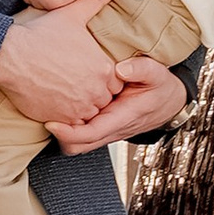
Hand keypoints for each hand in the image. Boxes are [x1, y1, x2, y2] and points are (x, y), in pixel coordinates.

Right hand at [0, 0, 123, 130]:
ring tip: (67, 92)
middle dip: (95, 92)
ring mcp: (78, 108)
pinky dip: (68, 117)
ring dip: (83, 106)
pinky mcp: (60, 120)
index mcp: (103, 68)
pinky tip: (57, 101)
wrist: (11, 56)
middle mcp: (95, 91)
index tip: (88, 70)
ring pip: (90, 113)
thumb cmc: (41, 35)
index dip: (103, 76)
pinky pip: (73, 126)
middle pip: (104, 98)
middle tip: (77, 82)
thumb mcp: (73, 13)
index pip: (115, 81)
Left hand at [48, 57, 185, 153]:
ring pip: (78, 143)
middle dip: (59, 136)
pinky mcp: (103, 125)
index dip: (68, 133)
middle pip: (78, 146)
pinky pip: (82, 134)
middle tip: (43, 115)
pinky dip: (70, 127)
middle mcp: (112, 129)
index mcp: (123, 118)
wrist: (170, 102)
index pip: (91, 134)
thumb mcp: (157, 73)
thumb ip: (141, 69)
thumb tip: (120, 69)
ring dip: (63, 132)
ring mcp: (106, 130)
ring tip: (49, 111)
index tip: (50, 122)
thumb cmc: (162, 87)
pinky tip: (61, 107)